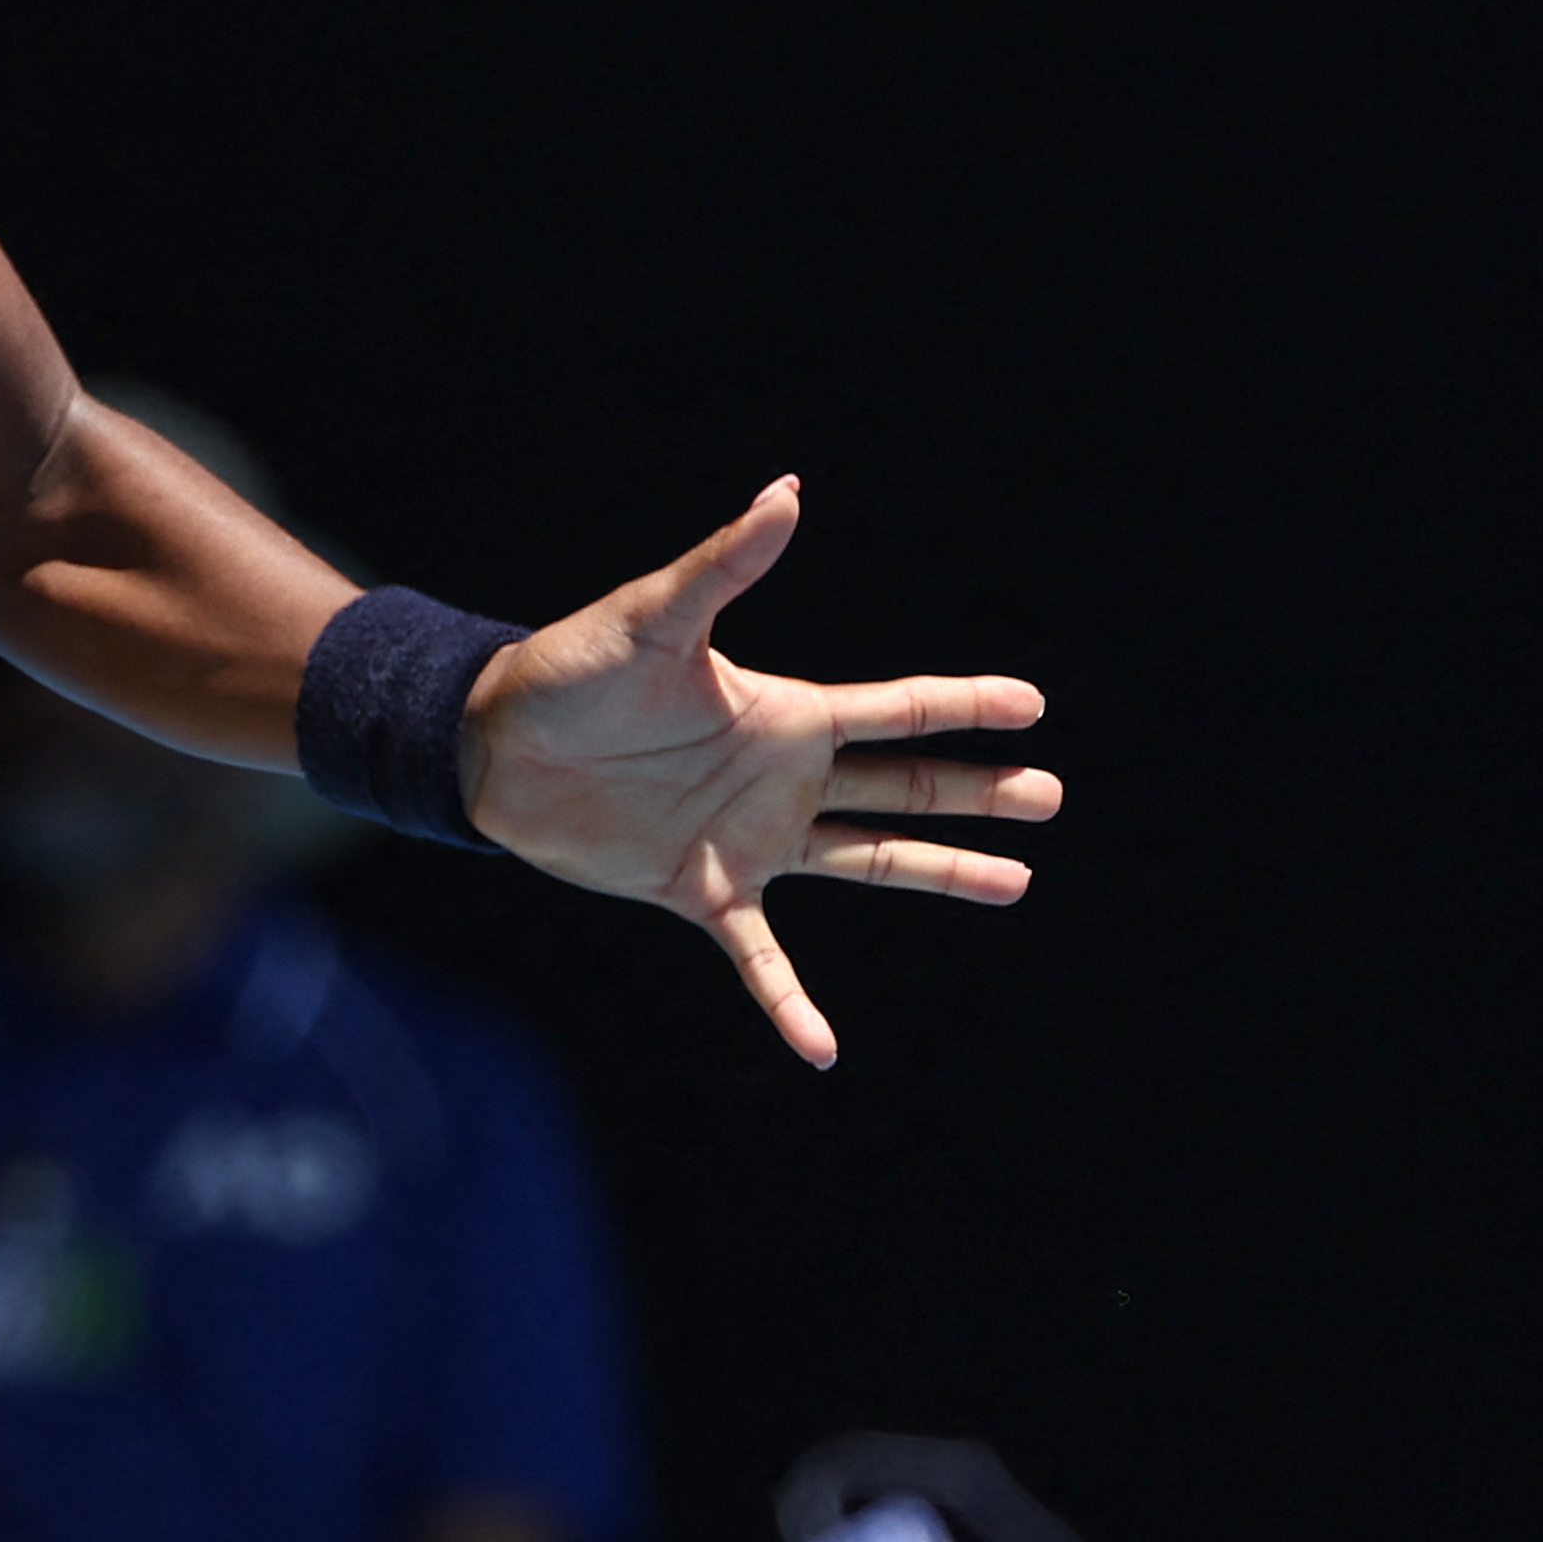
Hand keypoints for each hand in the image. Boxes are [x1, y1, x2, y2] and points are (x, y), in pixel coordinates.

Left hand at [463, 477, 1055, 1068]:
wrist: (490, 745)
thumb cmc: (569, 669)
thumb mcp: (654, 617)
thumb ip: (725, 566)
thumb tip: (786, 491)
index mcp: (783, 712)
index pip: (895, 709)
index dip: (963, 706)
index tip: (1034, 707)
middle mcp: (781, 776)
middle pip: (903, 787)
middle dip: (978, 792)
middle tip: (1052, 796)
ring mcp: (748, 838)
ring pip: (868, 862)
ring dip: (940, 873)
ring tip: (1018, 883)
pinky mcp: (699, 892)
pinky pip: (760, 959)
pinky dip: (789, 1004)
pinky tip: (823, 1051)